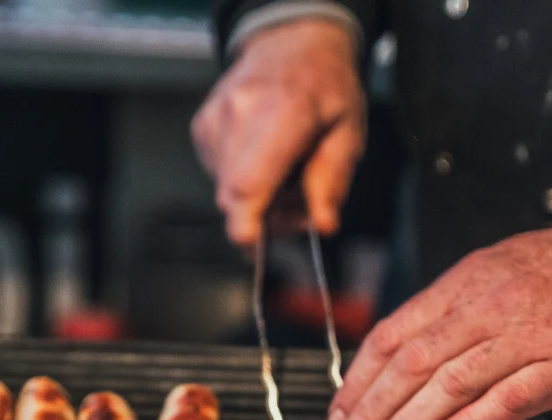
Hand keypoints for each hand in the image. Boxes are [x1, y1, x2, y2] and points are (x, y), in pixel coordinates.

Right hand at [191, 18, 366, 246]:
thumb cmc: (324, 86)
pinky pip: (221, 177)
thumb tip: (323, 223)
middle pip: (237, 196)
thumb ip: (333, 179)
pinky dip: (246, 181)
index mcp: (282, 110)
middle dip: (269, 217)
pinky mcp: (203, 129)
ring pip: (228, 191)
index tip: (249, 244)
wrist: (290, 43)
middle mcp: (239, 114)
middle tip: (303, 210)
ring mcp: (215, 121)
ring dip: (260, 199)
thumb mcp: (348, 130)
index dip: (246, 220)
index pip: (250, 179)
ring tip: (289, 177)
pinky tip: (267, 161)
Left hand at [327, 223, 551, 419]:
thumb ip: (460, 309)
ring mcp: (530, 334)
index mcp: (469, 281)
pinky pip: (509, 397)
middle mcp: (491, 304)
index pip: (395, 332)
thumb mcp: (507, 271)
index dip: (361, 379)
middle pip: (413, 361)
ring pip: (451, 382)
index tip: (341, 413)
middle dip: (373, 408)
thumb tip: (411, 355)